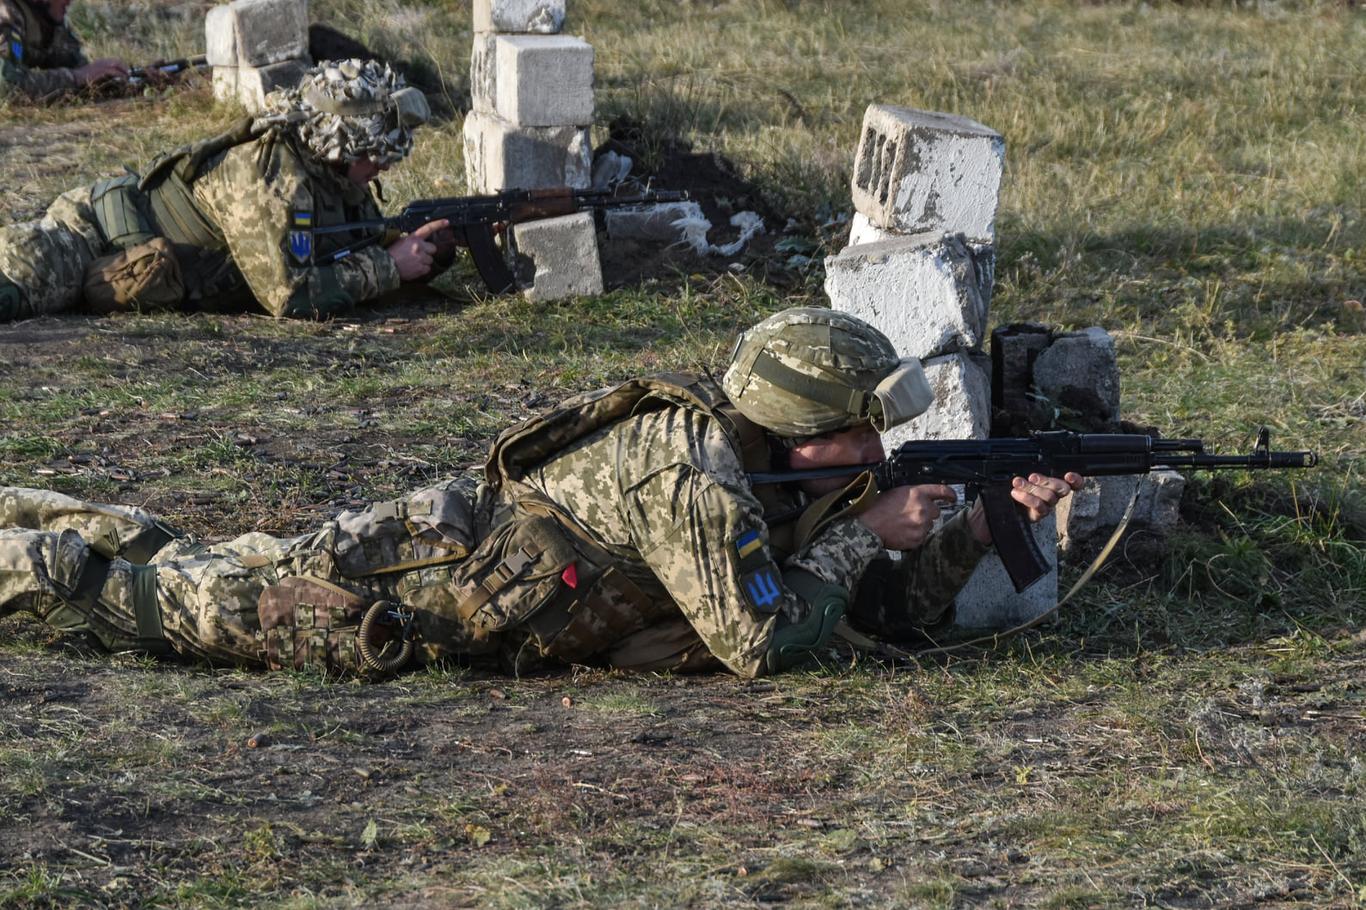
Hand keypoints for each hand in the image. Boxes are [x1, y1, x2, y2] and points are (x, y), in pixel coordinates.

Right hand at [74, 59, 128, 85]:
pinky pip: (114, 71)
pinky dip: (120, 75)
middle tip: (129, 75)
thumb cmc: (84, 79)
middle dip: (125, 67)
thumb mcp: (95, 75)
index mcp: (100, 62)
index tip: (127, 72)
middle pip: (117, 61)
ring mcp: (100, 65)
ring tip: (127, 77)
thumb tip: (113, 79)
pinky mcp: (100, 70)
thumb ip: (104, 75)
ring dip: (124, 71)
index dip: (122, 66)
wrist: (74, 78)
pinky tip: (123, 79)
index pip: (115, 60)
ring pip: (117, 64)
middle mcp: (101, 61)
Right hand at [385, 219, 448, 281]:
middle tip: (418, 254)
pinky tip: (414, 268)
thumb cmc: (391, 253)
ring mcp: (421, 258)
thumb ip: (412, 240)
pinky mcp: (421, 269)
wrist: (386, 265)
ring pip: (430, 260)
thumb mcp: (400, 241)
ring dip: (424, 261)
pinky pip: (427, 269)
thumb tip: (419, 241)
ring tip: (413, 262)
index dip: (438, 224)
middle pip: (433, 248)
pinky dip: (422, 269)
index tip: (446, 222)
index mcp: (413, 238)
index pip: (428, 228)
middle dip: (428, 251)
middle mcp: (419, 247)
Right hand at [857, 483, 957, 550]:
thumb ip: (915, 494)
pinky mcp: (917, 539)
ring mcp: (921, 525)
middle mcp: (922, 509)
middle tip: (911, 514)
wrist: (868, 526)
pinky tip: (902, 531)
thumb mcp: (896, 492)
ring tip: (903, 523)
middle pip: (936, 511)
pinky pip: (922, 537)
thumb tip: (925, 498)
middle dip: (927, 513)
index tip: (952, 498)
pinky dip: (914, 535)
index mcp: (917, 494)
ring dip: (920, 525)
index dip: (949, 494)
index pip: (941, 491)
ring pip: (929, 525)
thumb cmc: (877, 508)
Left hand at [967, 473, 1085, 544]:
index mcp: (1048, 481)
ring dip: (1033, 488)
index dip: (1076, 479)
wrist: (987, 509)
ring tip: (1017, 483)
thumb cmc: (1000, 488)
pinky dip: (1028, 498)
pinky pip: (1040, 507)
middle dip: (1048, 481)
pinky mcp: (1036, 516)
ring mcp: (1044, 506)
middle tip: (1033, 476)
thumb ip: (1023, 467)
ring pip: (1050, 497)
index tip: (1069, 474)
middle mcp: (1051, 494)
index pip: (1072, 482)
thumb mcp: (1010, 473)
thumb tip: (1027, 455)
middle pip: (1063, 488)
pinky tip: (1016, 494)